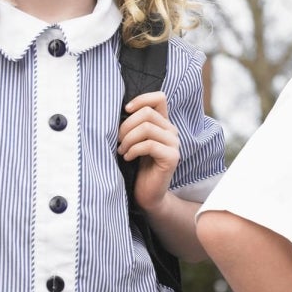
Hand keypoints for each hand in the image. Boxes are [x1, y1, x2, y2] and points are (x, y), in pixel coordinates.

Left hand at [117, 91, 179, 211]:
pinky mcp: (172, 157)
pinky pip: (149, 145)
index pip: (159, 98)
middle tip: (118, 140)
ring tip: (122, 151)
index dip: (141, 99)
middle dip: (126, 125)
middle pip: (147, 113)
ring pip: (147, 128)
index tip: (126, 110)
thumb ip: (134, 125)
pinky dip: (133, 150)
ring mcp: (174, 144)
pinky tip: (128, 157)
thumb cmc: (137, 167)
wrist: (147, 194)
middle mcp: (172, 131)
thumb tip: (120, 110)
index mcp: (163, 124)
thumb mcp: (134, 141)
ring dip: (128, 139)